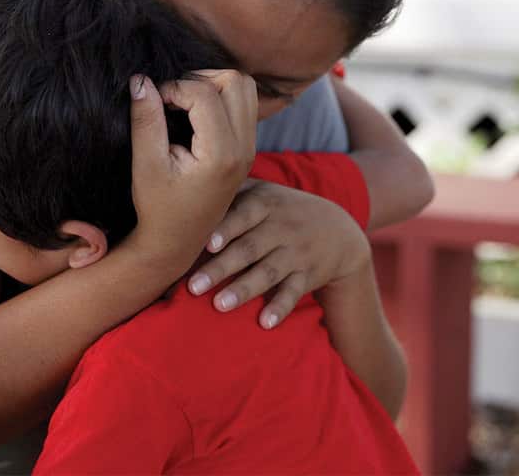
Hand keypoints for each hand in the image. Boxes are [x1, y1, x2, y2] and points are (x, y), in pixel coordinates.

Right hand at [128, 69, 256, 262]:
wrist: (178, 240)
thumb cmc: (158, 207)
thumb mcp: (146, 165)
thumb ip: (146, 120)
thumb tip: (140, 80)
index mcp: (222, 154)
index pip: (204, 92)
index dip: (173, 88)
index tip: (152, 104)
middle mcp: (244, 148)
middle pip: (235, 81)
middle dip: (199, 79)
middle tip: (172, 98)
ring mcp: (250, 147)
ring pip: (245, 88)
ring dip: (213, 85)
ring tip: (183, 103)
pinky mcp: (247, 147)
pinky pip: (244, 104)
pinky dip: (221, 97)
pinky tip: (194, 114)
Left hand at [188, 180, 370, 327]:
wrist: (337, 229)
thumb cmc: (281, 210)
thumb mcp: (262, 193)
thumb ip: (229, 194)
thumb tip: (181, 198)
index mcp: (265, 204)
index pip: (244, 214)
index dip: (227, 228)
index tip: (206, 244)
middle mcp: (281, 228)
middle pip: (249, 248)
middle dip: (222, 268)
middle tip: (194, 287)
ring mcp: (295, 253)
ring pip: (268, 272)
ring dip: (244, 289)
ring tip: (220, 305)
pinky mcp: (307, 276)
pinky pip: (294, 293)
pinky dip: (281, 308)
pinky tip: (266, 323)